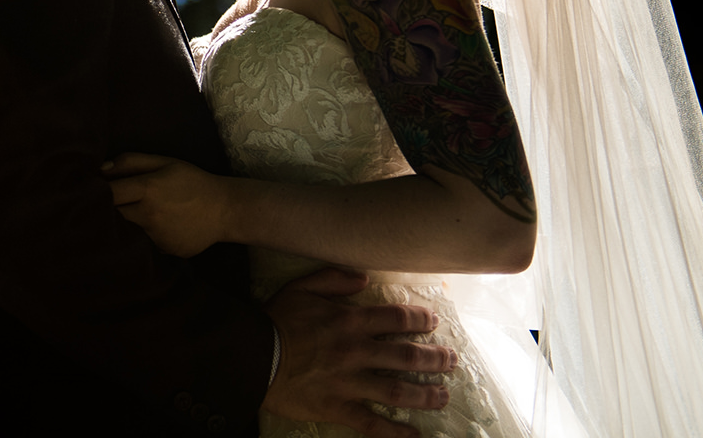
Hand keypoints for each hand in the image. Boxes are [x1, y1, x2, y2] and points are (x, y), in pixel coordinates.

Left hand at [102, 152, 229, 256]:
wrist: (225, 209)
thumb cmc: (192, 181)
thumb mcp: (164, 162)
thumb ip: (131, 162)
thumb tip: (101, 170)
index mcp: (148, 189)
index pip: (108, 193)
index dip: (97, 192)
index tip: (91, 190)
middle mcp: (149, 216)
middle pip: (113, 216)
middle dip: (107, 210)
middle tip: (108, 204)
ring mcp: (157, 238)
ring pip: (127, 232)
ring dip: (125, 224)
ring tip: (136, 215)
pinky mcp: (164, 251)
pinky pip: (144, 244)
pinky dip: (144, 237)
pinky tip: (157, 228)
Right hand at [263, 267, 456, 437]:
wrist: (251, 357)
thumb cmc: (275, 321)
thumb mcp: (300, 287)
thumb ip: (332, 279)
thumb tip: (363, 278)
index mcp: (348, 321)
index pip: (395, 318)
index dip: (419, 319)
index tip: (433, 322)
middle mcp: (356, 351)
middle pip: (406, 356)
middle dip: (434, 358)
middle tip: (451, 360)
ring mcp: (349, 382)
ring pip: (397, 390)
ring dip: (425, 394)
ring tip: (443, 395)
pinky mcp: (338, 407)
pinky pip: (372, 423)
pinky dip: (396, 432)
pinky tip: (416, 435)